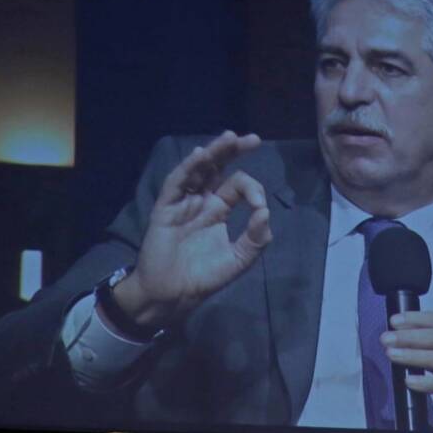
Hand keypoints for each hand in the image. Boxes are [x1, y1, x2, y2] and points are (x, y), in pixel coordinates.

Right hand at [109, 131, 271, 328]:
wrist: (174, 294)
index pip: (238, 186)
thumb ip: (256, 239)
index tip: (260, 206)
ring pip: (199, 170)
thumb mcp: (238, 260)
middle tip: (253, 139)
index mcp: (219, 210)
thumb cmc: (204, 277)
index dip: (253, 190)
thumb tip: (266, 212)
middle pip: (218, 168)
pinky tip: (201, 155)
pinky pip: (177, 184)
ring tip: (230, 138)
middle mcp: (202, 201)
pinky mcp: (166, 208)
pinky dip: (189, 169)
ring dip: (214, 153)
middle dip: (234, 151)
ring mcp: (183, 202)